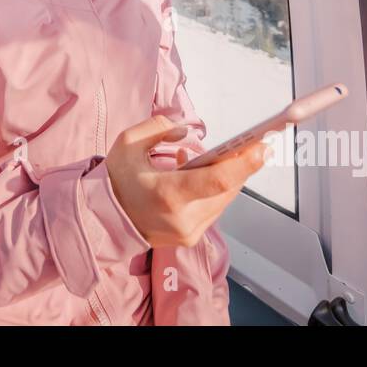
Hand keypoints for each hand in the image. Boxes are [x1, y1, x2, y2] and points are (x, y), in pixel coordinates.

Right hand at [104, 115, 267, 247]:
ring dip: (228, 177)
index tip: (264, 146)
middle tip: (255, 144)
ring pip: (224, 200)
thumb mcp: (128, 143)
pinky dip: (213, 190)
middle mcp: (183, 219)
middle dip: (241, 166)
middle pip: (227, 190)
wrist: (102, 220)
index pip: (218, 181)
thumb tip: (188, 134)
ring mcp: (188, 233)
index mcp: (168, 194)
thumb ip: (160, 128)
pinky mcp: (190, 238)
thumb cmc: (116, 179)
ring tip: (224, 156)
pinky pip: (213, 209)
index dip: (245, 164)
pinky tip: (201, 173)